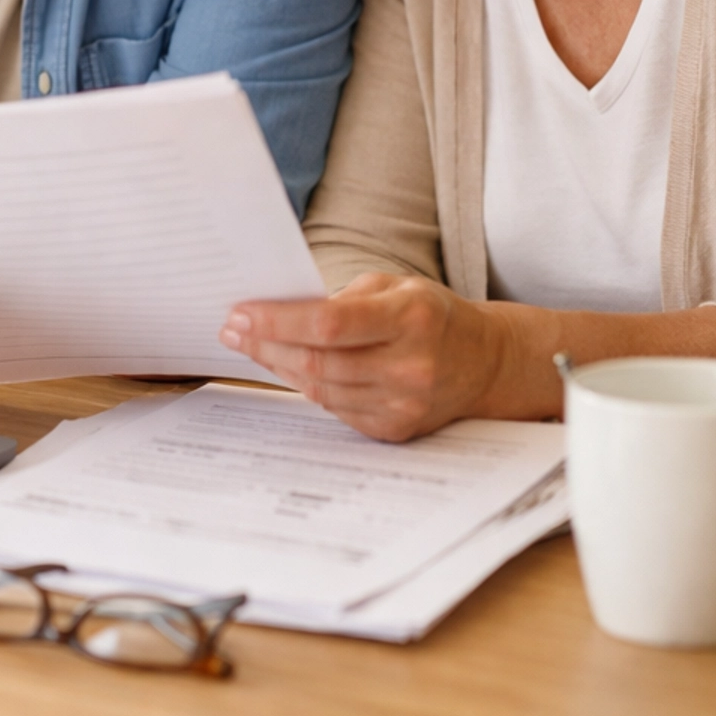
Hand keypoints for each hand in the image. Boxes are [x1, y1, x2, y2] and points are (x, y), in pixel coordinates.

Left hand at [219, 272, 503, 441]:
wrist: (484, 362)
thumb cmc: (431, 315)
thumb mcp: (396, 286)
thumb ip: (343, 298)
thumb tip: (280, 310)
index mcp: (411, 318)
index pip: (329, 324)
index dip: (277, 321)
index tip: (240, 313)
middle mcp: (410, 365)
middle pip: (317, 361)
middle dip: (265, 344)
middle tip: (232, 330)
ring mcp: (403, 403)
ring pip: (320, 389)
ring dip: (279, 366)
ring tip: (253, 345)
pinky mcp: (395, 429)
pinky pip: (335, 409)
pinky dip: (307, 386)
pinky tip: (289, 367)